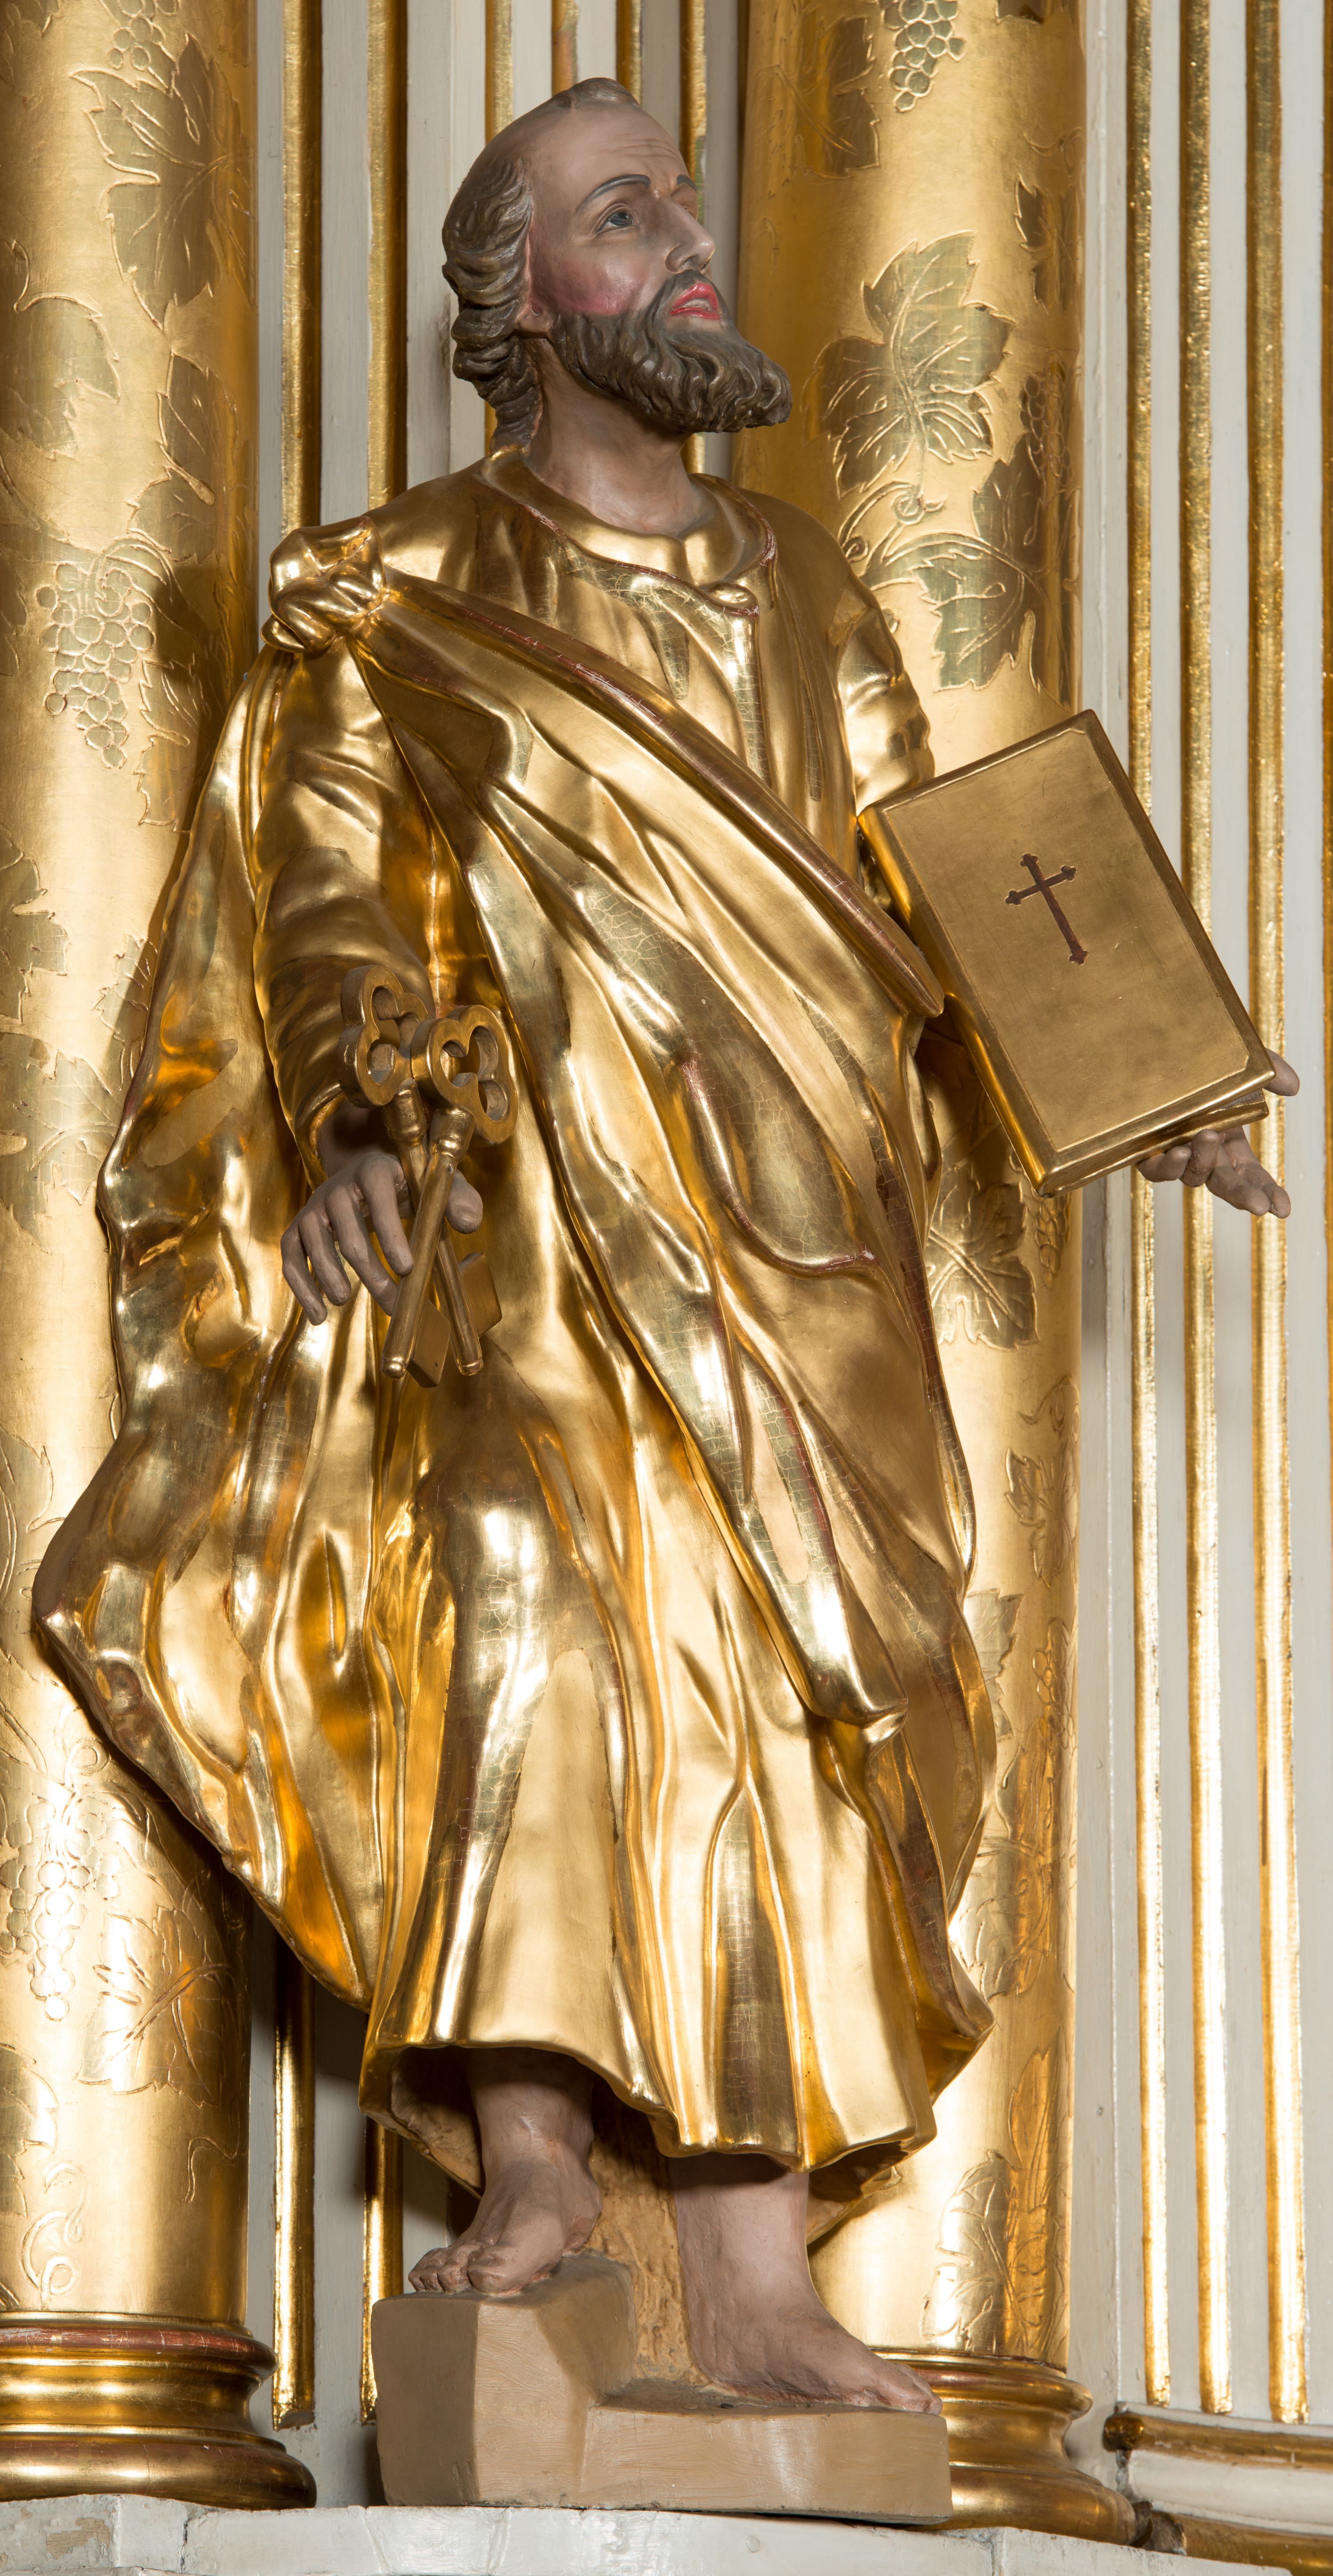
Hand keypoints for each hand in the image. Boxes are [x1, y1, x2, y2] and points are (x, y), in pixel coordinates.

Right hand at [281, 1145, 482, 1325]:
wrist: (370, 1176)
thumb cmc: (410, 1186)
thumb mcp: (437, 1186)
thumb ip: (459, 1199)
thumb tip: (468, 1224)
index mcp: (375, 1171)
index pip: (378, 1196)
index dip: (390, 1232)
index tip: (407, 1268)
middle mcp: (338, 1186)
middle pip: (347, 1231)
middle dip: (369, 1270)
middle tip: (392, 1301)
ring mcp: (315, 1207)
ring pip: (312, 1242)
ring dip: (328, 1276)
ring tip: (346, 1300)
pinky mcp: (300, 1227)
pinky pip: (291, 1255)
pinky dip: (300, 1286)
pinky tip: (318, 1316)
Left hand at [1138, 1053, 1297, 1216]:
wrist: (1158, 1049)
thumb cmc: (1205, 1062)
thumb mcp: (1244, 1064)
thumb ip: (1271, 1072)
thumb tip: (1294, 1087)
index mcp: (1230, 1141)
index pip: (1252, 1175)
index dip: (1268, 1192)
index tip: (1283, 1209)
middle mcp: (1204, 1152)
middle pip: (1225, 1184)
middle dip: (1243, 1196)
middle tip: (1258, 1205)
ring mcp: (1177, 1153)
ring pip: (1192, 1175)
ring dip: (1203, 1160)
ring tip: (1207, 1136)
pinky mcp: (1147, 1151)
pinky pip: (1157, 1170)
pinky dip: (1169, 1166)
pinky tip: (1179, 1152)